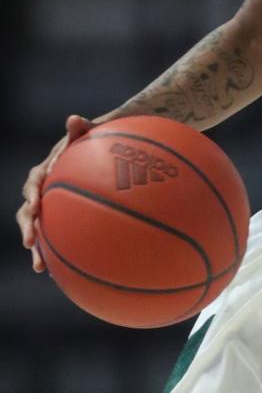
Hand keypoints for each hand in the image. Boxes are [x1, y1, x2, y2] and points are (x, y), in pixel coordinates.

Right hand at [16, 115, 93, 272]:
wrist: (104, 152)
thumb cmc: (97, 141)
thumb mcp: (92, 132)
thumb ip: (82, 128)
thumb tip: (73, 118)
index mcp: (47, 171)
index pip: (34, 182)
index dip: (32, 193)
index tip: (35, 205)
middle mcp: (44, 190)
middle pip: (28, 211)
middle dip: (27, 227)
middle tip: (30, 241)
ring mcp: (52, 207)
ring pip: (38, 228)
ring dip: (37, 248)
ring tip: (40, 267)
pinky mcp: (62, 219)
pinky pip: (57, 237)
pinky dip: (57, 253)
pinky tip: (63, 274)